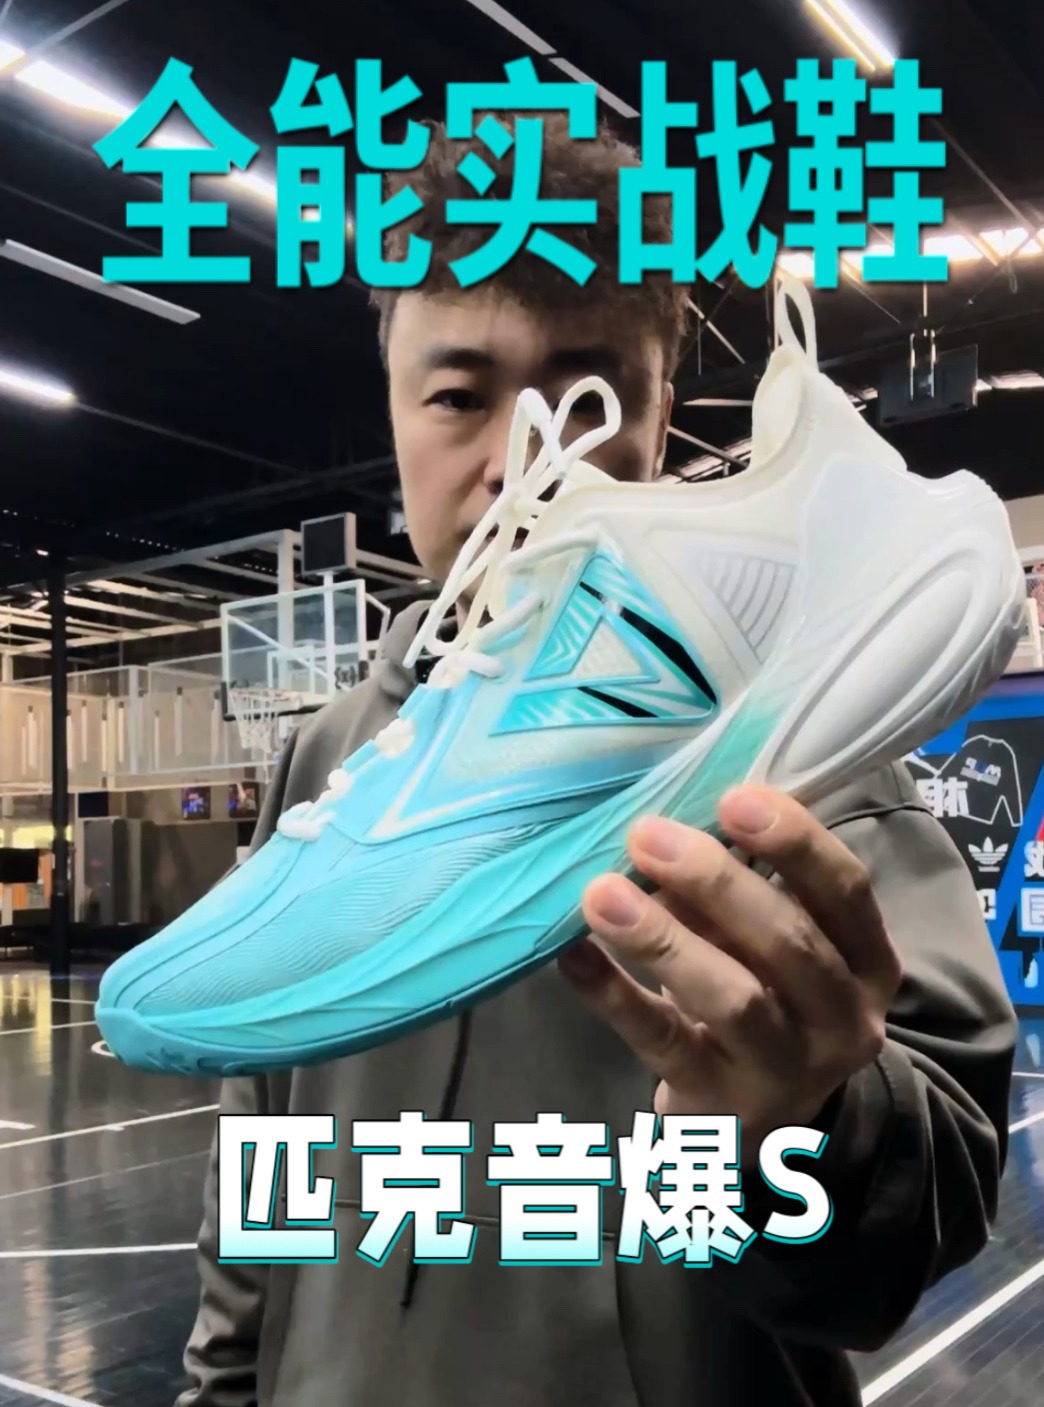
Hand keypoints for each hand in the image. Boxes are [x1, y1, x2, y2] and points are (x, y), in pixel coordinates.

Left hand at [559, 786, 902, 1164]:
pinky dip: (615, 995)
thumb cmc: (767, 999)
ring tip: (601, 893)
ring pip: (734, 1000)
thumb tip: (666, 825)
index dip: (796, 841)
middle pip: (790, 943)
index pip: (846, 891)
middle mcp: (844, 1020)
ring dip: (663, 939)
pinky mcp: (722, 1106)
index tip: (734, 795)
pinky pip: (664, 1044)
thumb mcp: (772, 944)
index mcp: (867, 962)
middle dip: (715, 882)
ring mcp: (786, 1071)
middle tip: (646, 833)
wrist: (765, 1126)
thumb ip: (737, 891)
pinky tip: (573, 955)